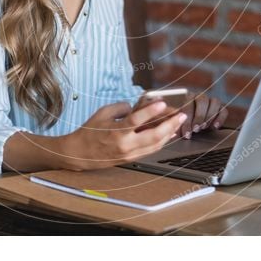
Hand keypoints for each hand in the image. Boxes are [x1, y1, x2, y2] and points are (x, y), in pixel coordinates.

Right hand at [59, 101, 186, 170]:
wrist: (80, 154)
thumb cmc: (90, 131)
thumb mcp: (103, 113)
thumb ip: (121, 107)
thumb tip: (137, 107)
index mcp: (115, 131)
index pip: (136, 120)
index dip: (150, 111)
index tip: (162, 102)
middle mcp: (124, 144)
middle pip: (153, 136)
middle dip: (170, 125)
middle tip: (180, 115)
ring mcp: (129, 153)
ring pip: (155, 144)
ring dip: (169, 133)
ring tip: (178, 122)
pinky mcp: (131, 158)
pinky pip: (151, 150)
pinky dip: (162, 141)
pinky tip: (169, 134)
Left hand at [178, 94, 227, 139]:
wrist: (195, 127)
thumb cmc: (185, 125)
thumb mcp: (179, 124)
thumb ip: (177, 124)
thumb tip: (175, 129)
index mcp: (188, 97)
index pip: (189, 103)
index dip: (188, 118)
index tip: (187, 131)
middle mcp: (200, 97)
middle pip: (202, 100)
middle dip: (199, 116)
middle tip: (196, 129)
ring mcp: (211, 101)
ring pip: (215, 102)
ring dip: (209, 116)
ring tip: (204, 127)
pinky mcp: (221, 108)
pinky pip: (224, 111)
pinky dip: (220, 118)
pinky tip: (215, 127)